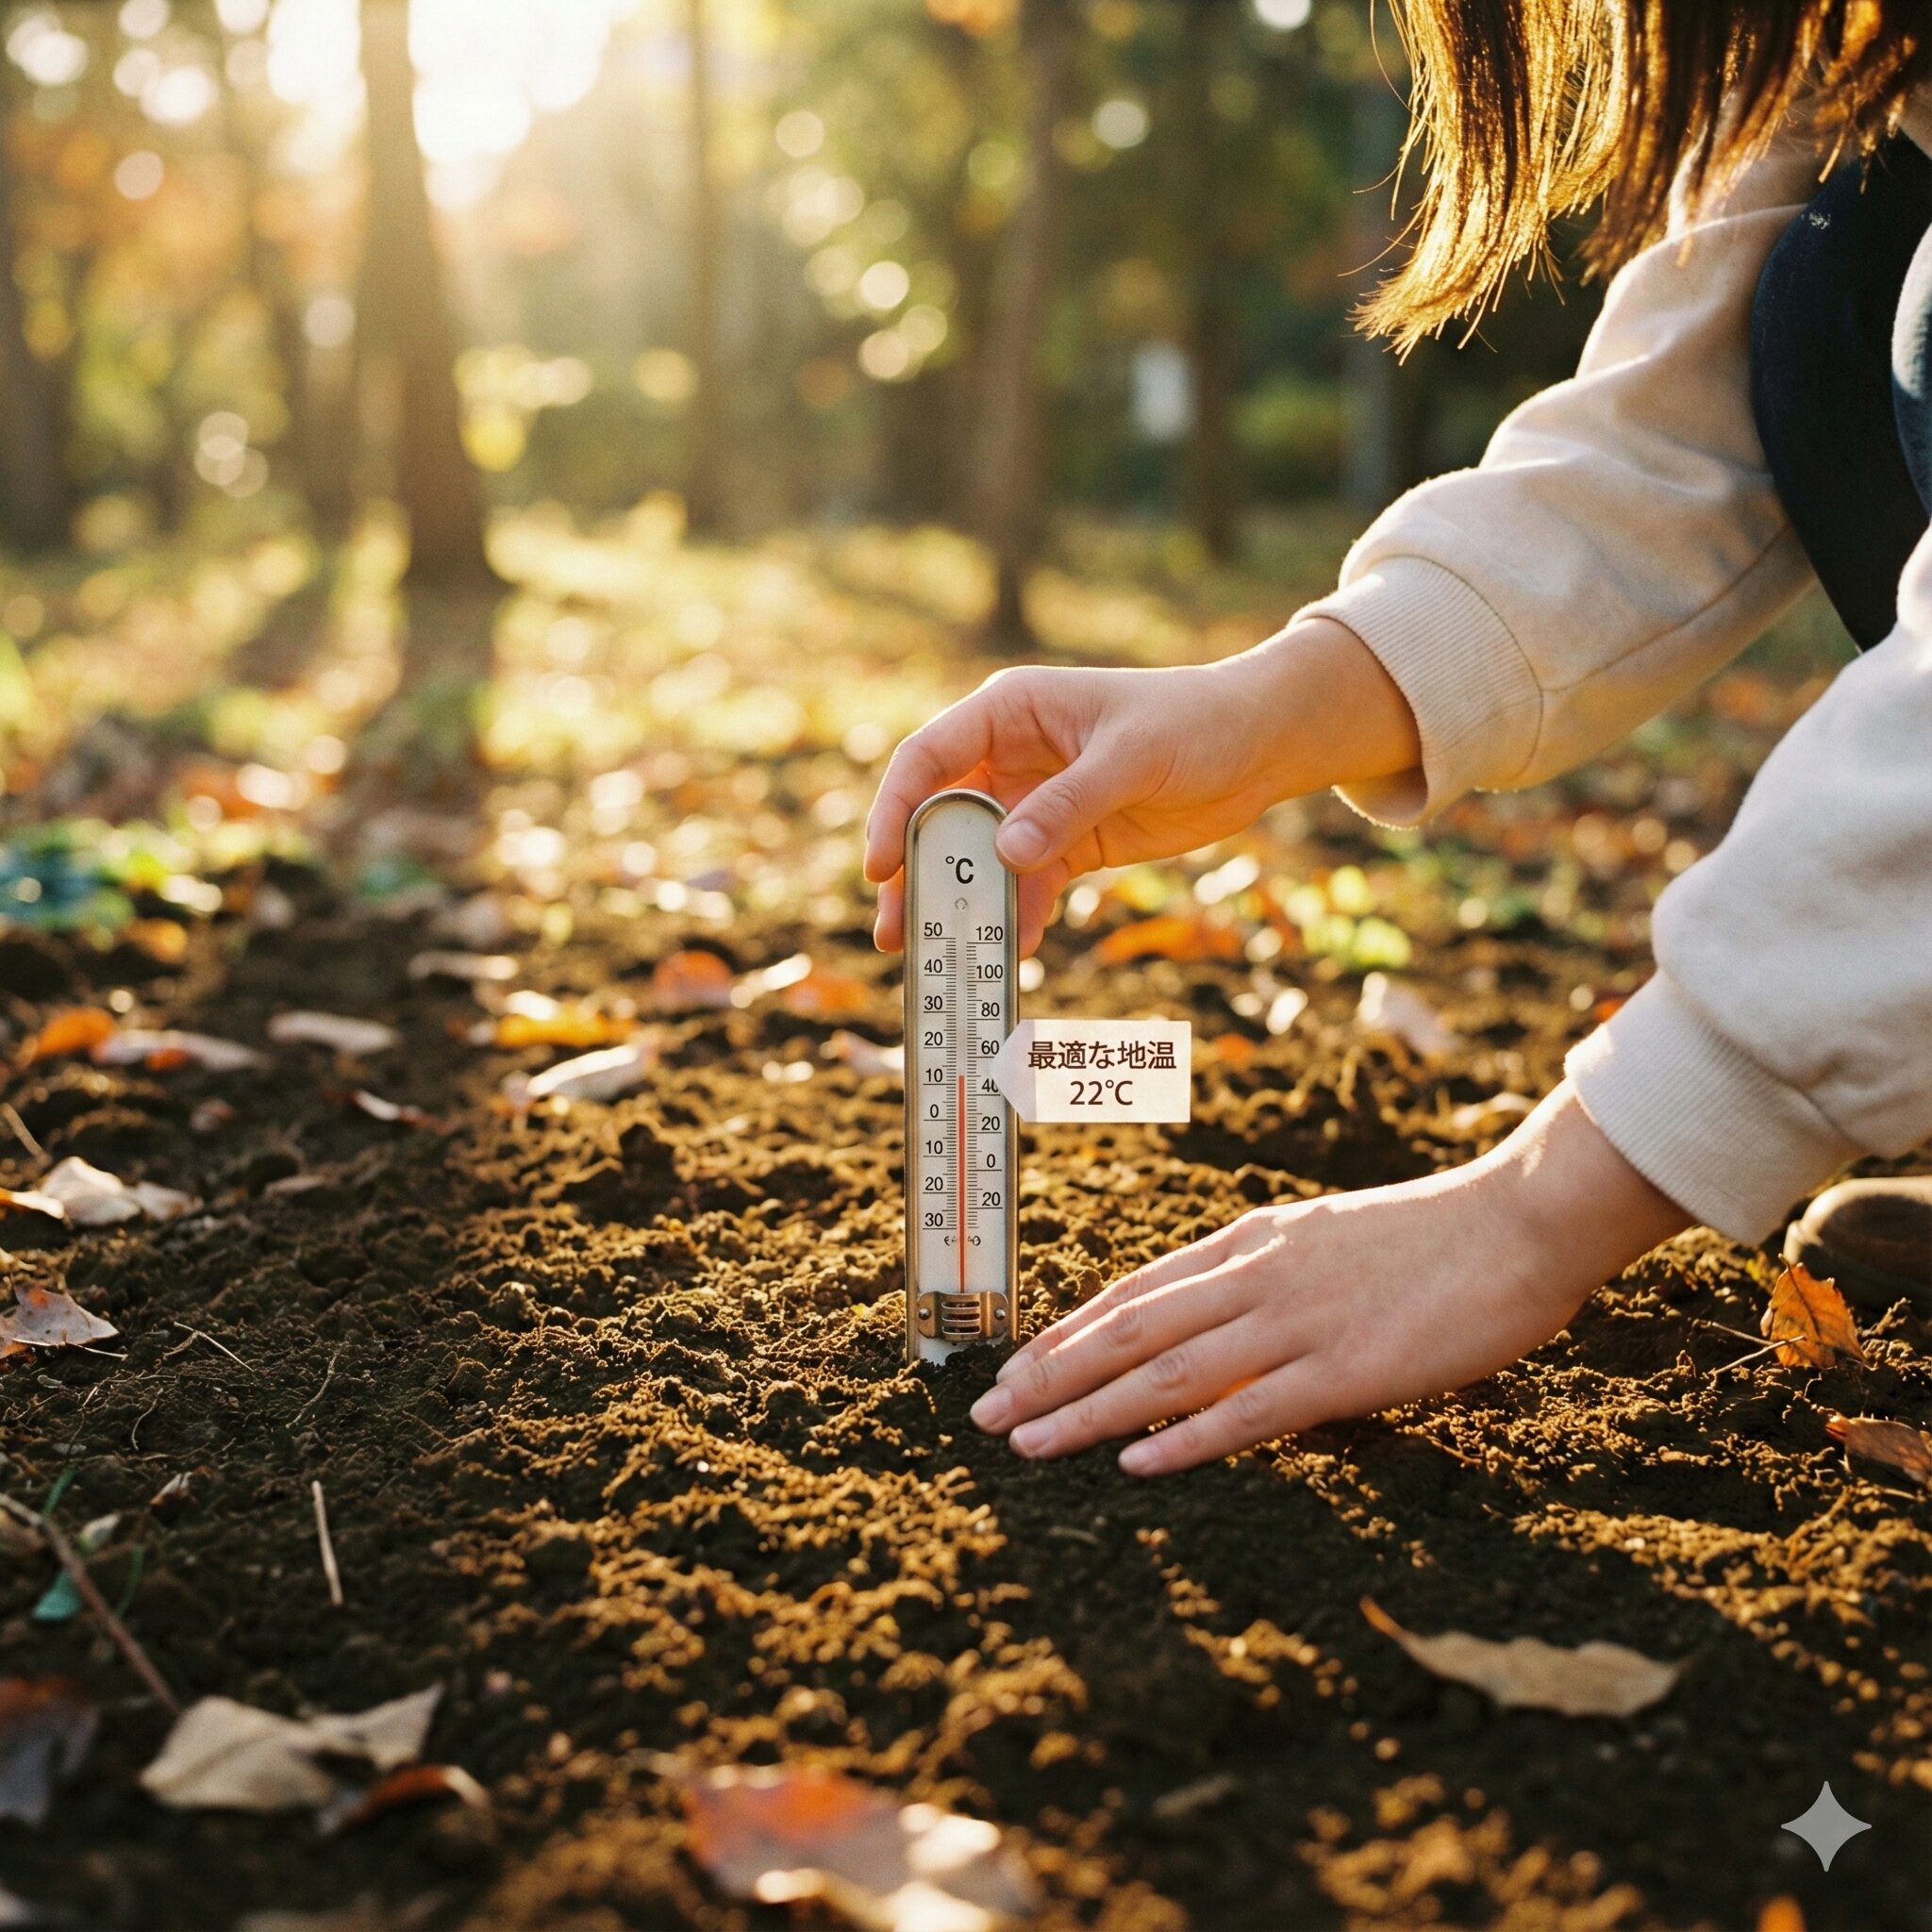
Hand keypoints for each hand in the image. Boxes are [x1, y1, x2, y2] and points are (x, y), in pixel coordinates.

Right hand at [863, 616, 1417, 954]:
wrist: (1258, 743)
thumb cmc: (1194, 722)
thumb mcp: (1132, 757)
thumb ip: (1067, 804)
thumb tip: (1005, 856)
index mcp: (1009, 712)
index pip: (929, 759)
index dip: (896, 811)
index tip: (879, 868)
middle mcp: (1010, 757)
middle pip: (941, 820)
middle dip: (917, 876)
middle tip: (894, 933)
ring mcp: (1036, 804)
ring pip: (979, 861)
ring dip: (962, 909)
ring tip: (939, 959)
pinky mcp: (1068, 843)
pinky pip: (1028, 885)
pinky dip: (1020, 917)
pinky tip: (1018, 950)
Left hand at [968, 1084, 1688, 1473]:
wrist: (1518, 1219)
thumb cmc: (1432, 1237)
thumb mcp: (1326, 1240)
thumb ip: (1269, 1276)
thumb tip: (1218, 1317)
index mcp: (1251, 1242)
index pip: (1134, 1290)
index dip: (1068, 1332)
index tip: (1015, 1365)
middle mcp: (1255, 1276)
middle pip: (1130, 1329)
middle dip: (1050, 1373)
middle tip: (987, 1413)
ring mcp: (1296, 1321)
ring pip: (1169, 1371)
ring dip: (1090, 1409)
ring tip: (1028, 1442)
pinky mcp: (1346, 1368)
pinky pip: (1250, 1410)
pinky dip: (1187, 1437)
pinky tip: (1136, 1463)